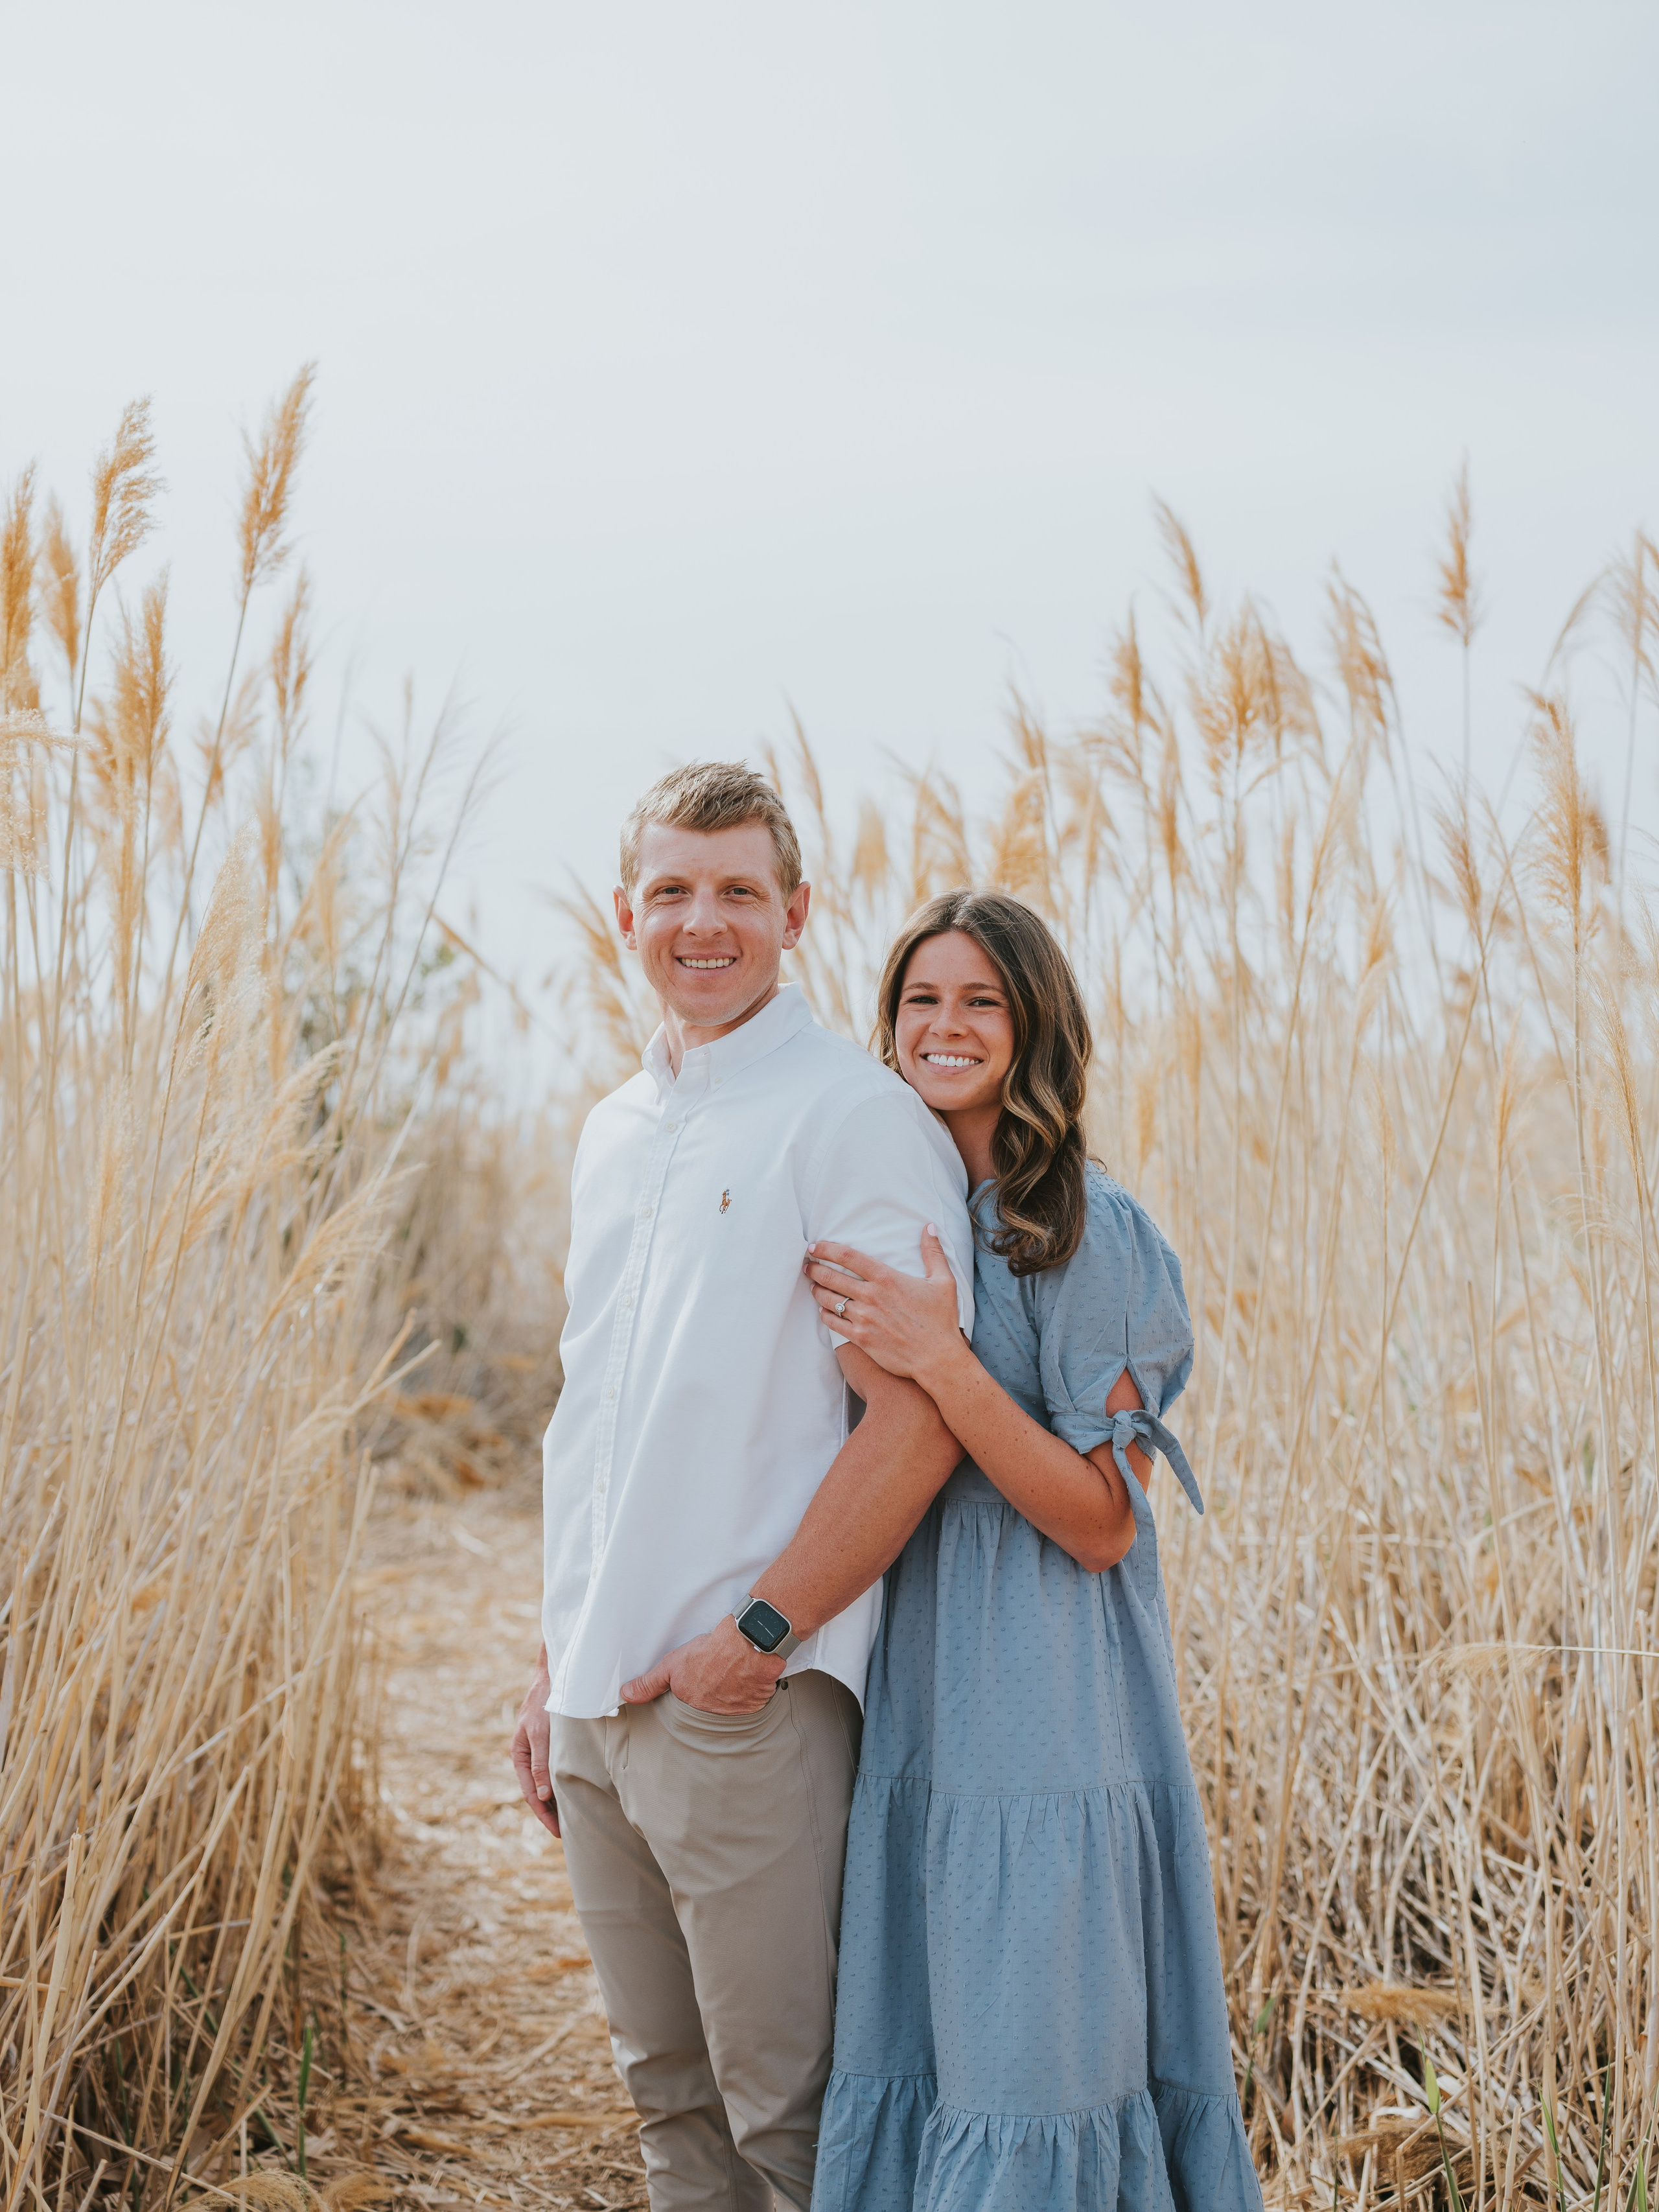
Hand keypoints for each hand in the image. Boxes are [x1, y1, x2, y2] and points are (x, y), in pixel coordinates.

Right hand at [510, 1650, 559, 1836]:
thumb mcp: (542, 1734)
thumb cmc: (545, 1703)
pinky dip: (561, 1784)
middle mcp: (527, 1755)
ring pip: (546, 1783)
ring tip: (572, 1820)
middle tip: (567, 1834)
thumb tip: (542, 1796)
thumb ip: (541, 1764)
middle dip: (549, 1813)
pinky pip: (554, 1770)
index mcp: (520, 1755)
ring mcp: (539, 1749)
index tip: (558, 1834)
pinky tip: (574, 1792)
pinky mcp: (551, 1743)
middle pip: (538, 1792)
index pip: (531, 1794)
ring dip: (556, 1801)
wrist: (555, 1674)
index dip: (544, 1815)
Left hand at [620, 1614, 784, 1712]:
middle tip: (721, 1672)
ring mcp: (737, 1709)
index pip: (694, 1700)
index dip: (698, 1685)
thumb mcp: (671, 1665)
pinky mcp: (757, 1702)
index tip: (704, 1674)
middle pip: (714, 1703)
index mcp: (693, 1703)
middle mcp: (714, 1711)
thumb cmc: (709, 1652)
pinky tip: (751, 1674)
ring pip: (735, 1702)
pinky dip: (753, 1689)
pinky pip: (754, 1699)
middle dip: (716, 1691)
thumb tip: (626, 1696)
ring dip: (735, 1691)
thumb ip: (650, 1683)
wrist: (745, 1645)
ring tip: (736, 1671)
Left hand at [805, 1227, 966, 1390]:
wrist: (937, 1358)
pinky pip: (834, 1323)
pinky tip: (823, 1311)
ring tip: (812, 1285)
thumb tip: (929, 1227)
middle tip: (807, 1265)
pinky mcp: (861, 1338)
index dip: (826, 1249)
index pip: (848, 1257)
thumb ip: (933, 1252)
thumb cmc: (941, 1320)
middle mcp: (871, 1296)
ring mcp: (863, 1318)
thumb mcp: (943, 1282)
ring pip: (829, 1300)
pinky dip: (825, 1315)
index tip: (815, 1247)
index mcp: (887, 1278)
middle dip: (815, 1269)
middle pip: (832, 1277)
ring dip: (817, 1290)